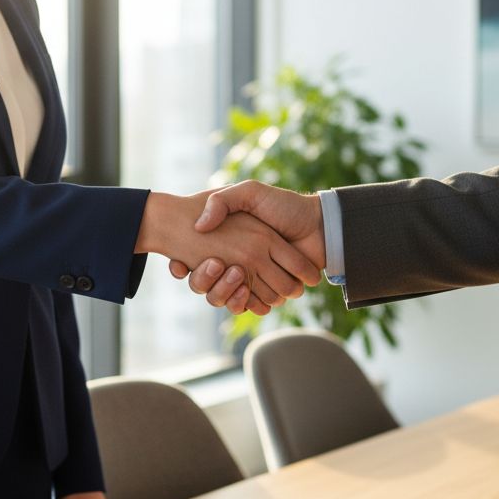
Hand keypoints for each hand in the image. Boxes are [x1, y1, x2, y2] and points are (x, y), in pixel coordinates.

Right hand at [169, 182, 326, 313]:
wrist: (318, 225)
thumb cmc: (284, 206)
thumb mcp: (250, 192)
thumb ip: (223, 200)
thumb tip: (199, 225)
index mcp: (228, 241)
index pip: (194, 260)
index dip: (182, 266)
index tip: (179, 264)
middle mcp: (236, 262)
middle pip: (204, 284)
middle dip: (203, 279)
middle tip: (214, 264)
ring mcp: (251, 279)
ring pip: (222, 298)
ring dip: (222, 292)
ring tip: (232, 272)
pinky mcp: (267, 292)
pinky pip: (246, 306)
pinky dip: (242, 303)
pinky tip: (242, 289)